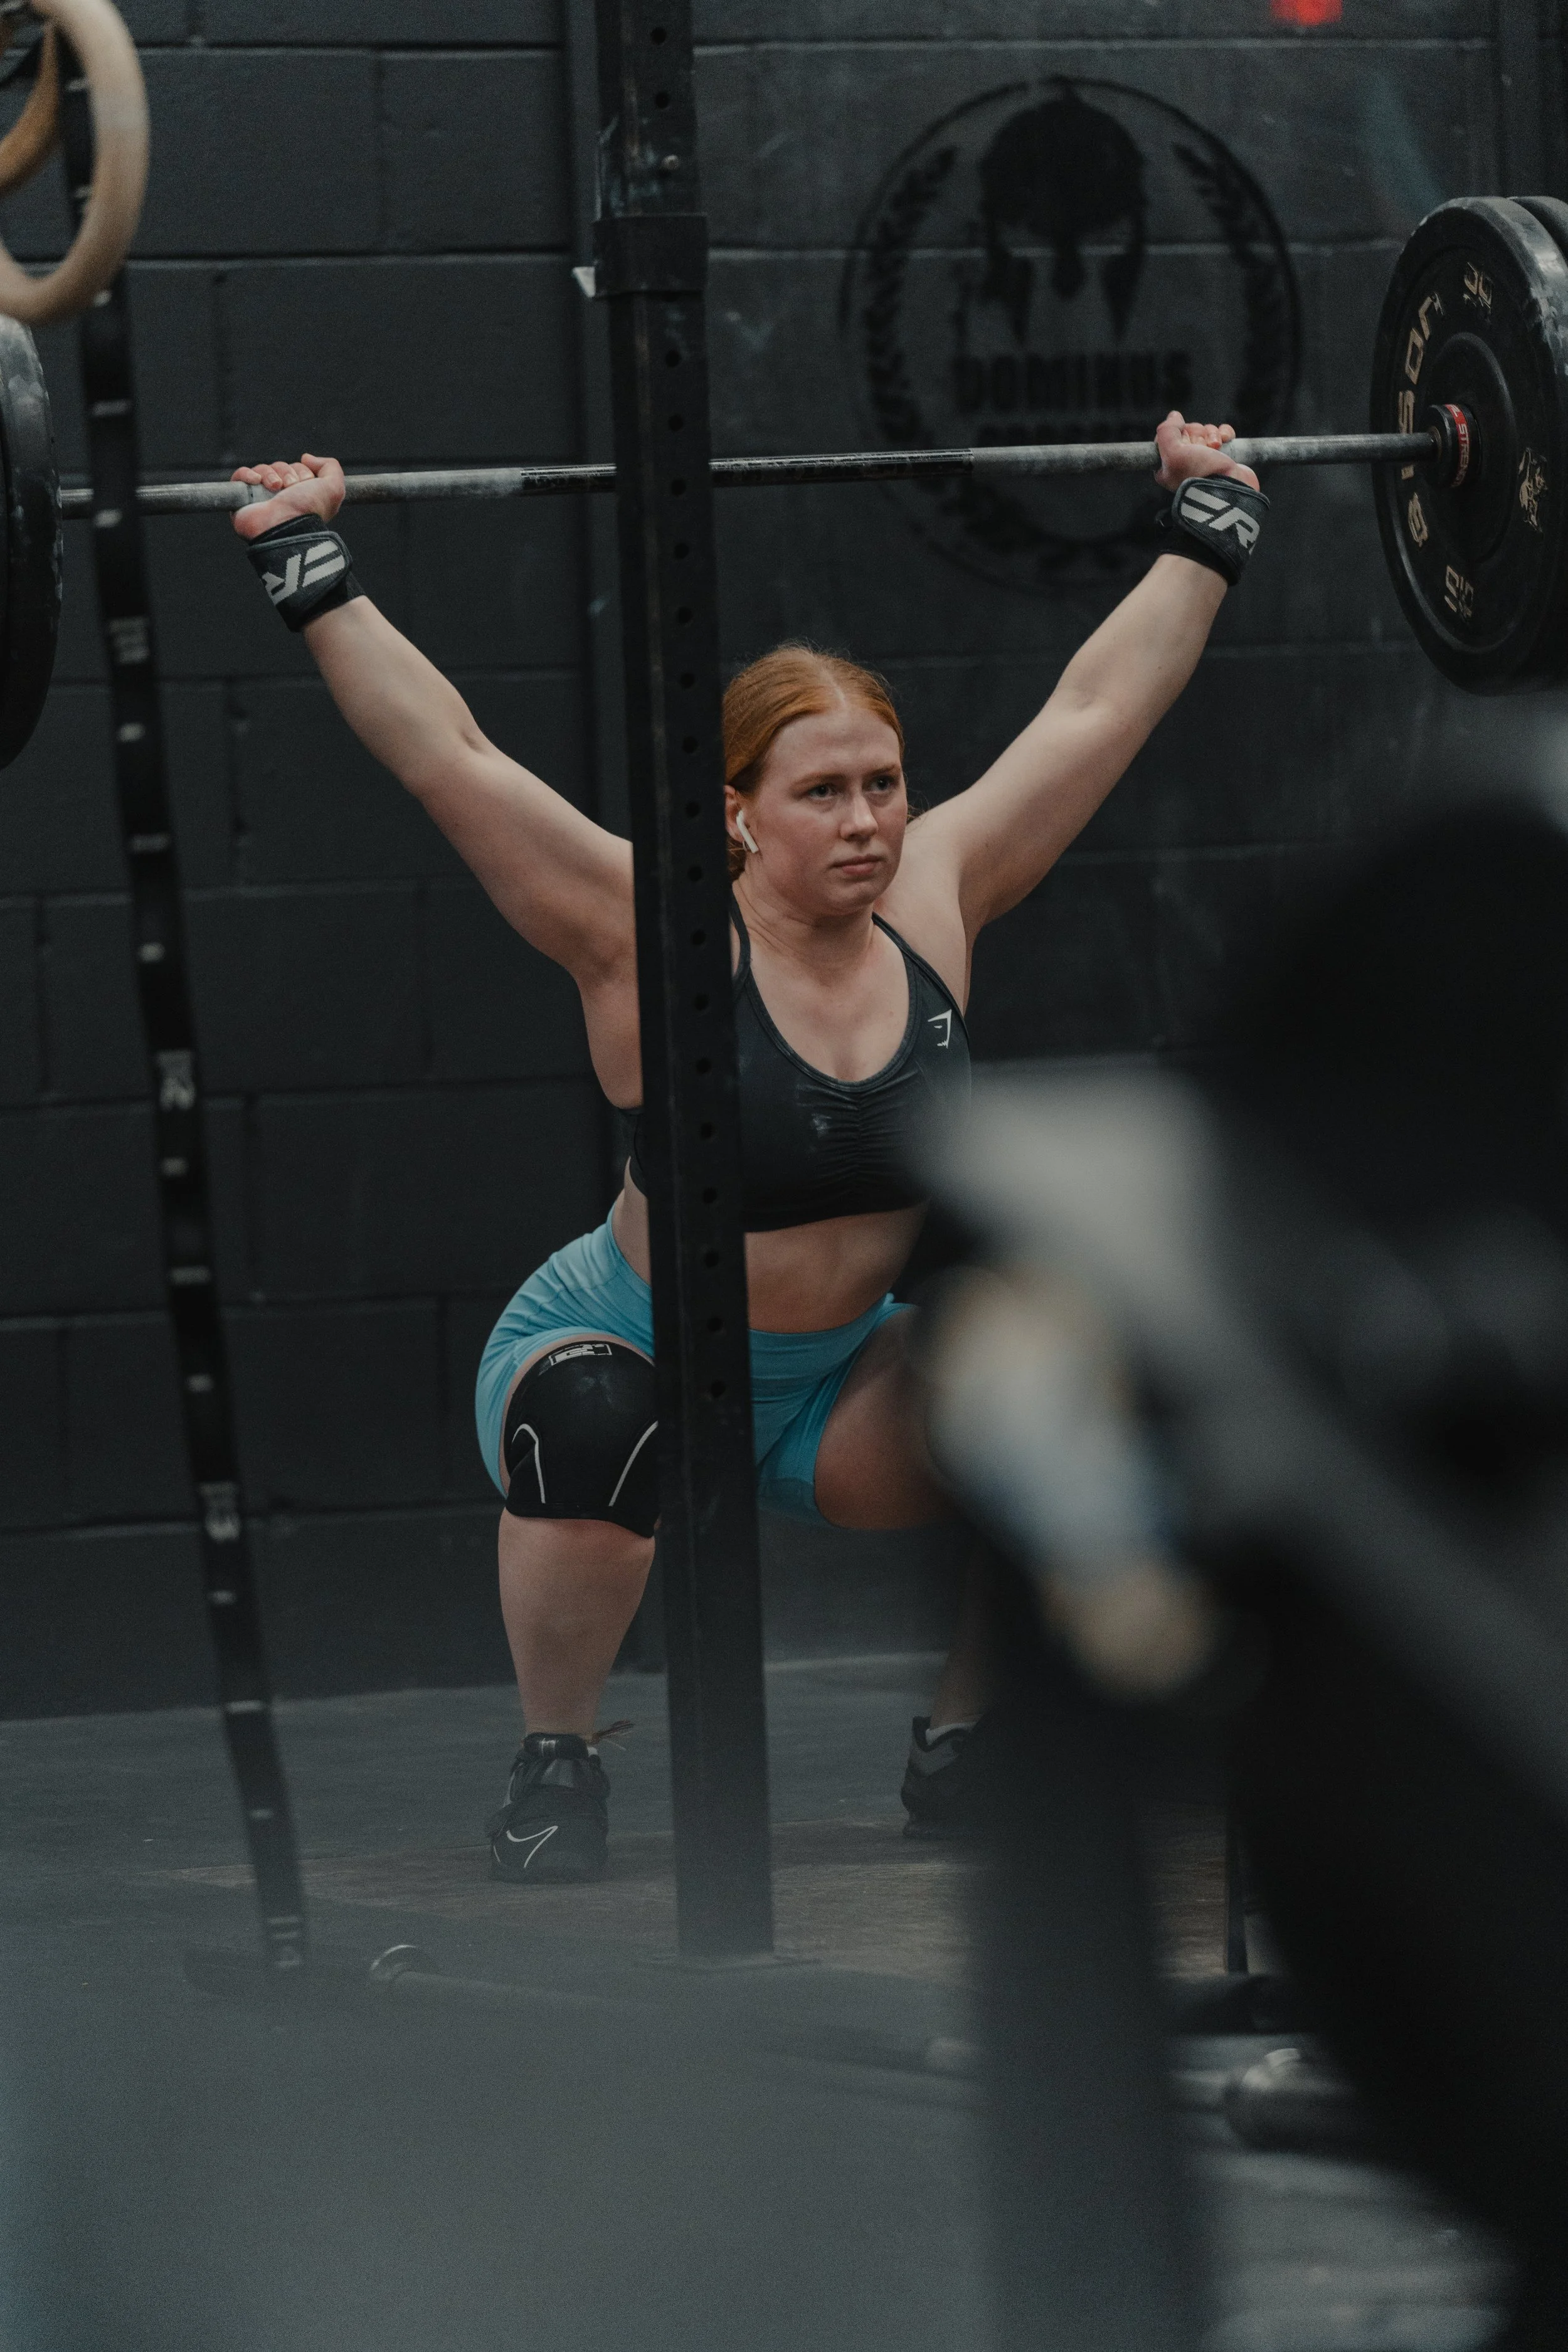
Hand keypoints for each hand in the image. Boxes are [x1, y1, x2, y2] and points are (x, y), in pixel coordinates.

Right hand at [229, 452, 345, 539]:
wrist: (286, 526)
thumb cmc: (309, 511)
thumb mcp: (334, 489)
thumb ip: (331, 467)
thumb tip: (306, 457)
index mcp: (300, 496)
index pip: (296, 469)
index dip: (302, 472)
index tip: (306, 483)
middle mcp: (280, 498)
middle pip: (280, 467)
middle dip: (287, 472)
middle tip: (291, 487)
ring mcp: (260, 499)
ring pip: (262, 469)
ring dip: (270, 474)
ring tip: (276, 487)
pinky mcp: (241, 501)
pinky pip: (239, 476)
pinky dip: (247, 474)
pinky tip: (256, 481)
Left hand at [1153, 411, 1259, 493]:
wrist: (1231, 487)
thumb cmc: (1200, 473)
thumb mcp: (1174, 453)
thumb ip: (1166, 431)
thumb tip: (1174, 416)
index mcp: (1167, 467)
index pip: (1167, 437)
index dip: (1178, 434)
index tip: (1184, 444)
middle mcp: (1184, 463)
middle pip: (1188, 432)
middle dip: (1198, 434)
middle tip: (1202, 447)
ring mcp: (1204, 460)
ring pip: (1205, 432)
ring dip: (1212, 434)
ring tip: (1216, 447)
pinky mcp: (1222, 456)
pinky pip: (1221, 433)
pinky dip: (1224, 433)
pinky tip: (1226, 440)